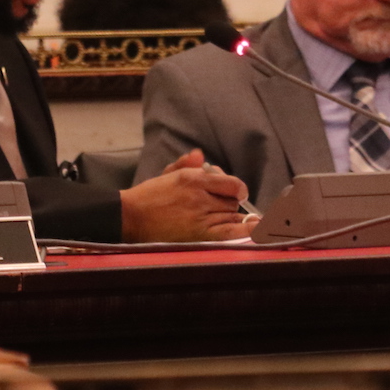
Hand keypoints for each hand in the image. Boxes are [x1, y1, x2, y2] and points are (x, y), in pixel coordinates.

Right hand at [120, 149, 250, 241]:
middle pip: (232, 201)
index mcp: (194, 178)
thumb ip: (186, 164)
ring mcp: (201, 215)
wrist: (129, 217)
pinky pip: (231, 232)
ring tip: (214, 219)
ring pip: (231, 215)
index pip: (232, 184)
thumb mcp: (168, 174)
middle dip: (228, 204)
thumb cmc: (149, 197)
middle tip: (215, 208)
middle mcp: (200, 196)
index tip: (236, 193)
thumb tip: (199, 155)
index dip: (236, 189)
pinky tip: (260, 228)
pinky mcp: (199, 234)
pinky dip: (248, 230)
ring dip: (229, 218)